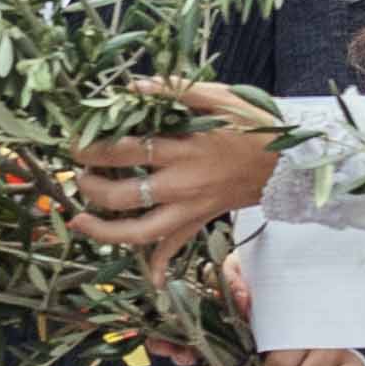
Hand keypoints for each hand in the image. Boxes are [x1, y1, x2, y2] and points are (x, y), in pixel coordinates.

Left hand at [69, 81, 286, 256]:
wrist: (289, 164)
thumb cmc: (255, 126)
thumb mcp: (220, 98)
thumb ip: (175, 90)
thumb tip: (132, 86)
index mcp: (183, 149)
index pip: (126, 151)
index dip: (94, 149)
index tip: (75, 145)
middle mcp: (181, 184)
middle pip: (123, 195)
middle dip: (91, 187)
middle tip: (77, 177)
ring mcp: (189, 208)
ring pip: (140, 232)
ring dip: (105, 231)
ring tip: (80, 223)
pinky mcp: (200, 221)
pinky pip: (177, 247)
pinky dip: (161, 265)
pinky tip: (148, 278)